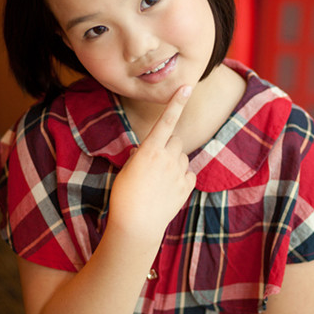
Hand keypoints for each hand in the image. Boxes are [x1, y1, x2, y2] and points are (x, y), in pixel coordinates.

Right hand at [109, 86, 196, 241]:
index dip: (177, 103)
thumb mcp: (125, 171)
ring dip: (175, 162)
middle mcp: (167, 158)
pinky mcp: (186, 188)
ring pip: (183, 157)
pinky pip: (189, 174)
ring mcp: (179, 173)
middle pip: (176, 140)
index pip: (166, 121)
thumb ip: (138, 157)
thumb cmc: (124, 197)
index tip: (187, 87)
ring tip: (159, 180)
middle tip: (156, 161)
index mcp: (149, 150)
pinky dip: (181, 178)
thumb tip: (143, 151)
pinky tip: (169, 189)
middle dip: (169, 146)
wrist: (136, 226)